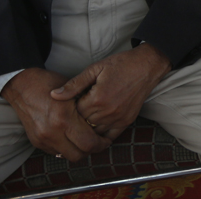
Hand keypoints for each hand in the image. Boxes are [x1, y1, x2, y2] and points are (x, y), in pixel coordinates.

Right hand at [2, 68, 111, 160]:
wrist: (22, 86)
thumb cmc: (51, 83)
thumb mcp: (73, 91)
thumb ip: (87, 108)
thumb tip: (102, 121)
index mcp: (64, 119)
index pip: (88, 143)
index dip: (101, 144)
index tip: (107, 139)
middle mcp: (52, 132)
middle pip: (78, 155)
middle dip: (91, 150)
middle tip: (99, 143)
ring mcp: (42, 139)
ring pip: (67, 156)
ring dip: (78, 150)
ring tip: (86, 140)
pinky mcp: (36, 142)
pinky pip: (56, 152)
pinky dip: (66, 148)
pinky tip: (71, 137)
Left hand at [52, 44, 170, 141]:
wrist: (147, 65)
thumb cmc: (120, 64)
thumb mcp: (95, 69)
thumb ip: (74, 84)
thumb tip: (53, 95)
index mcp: (97, 99)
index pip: (74, 113)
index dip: (69, 109)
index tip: (69, 104)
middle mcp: (107, 112)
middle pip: (82, 125)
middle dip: (77, 120)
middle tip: (75, 113)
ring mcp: (118, 118)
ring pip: (94, 133)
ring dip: (87, 128)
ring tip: (83, 121)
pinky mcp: (127, 121)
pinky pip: (110, 137)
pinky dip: (101, 136)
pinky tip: (95, 132)